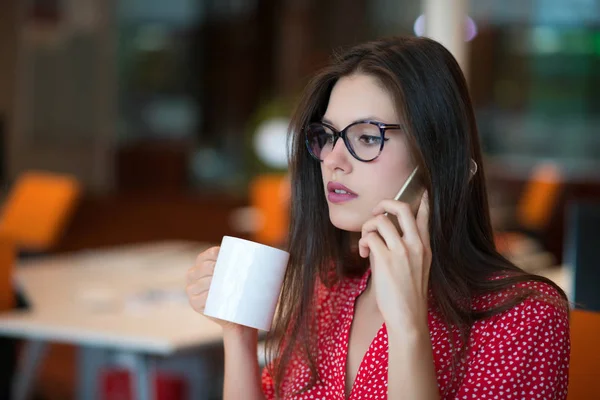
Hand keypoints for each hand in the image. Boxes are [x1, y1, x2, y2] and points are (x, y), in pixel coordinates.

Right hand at [186, 246, 255, 334]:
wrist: (241, 319)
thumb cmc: (244, 293)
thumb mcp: (245, 276)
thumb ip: (252, 264)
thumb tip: (277, 255)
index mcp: (203, 264)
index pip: (206, 255)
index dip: (215, 253)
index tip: (227, 256)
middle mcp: (193, 275)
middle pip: (203, 267)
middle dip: (214, 267)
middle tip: (231, 272)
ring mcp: (192, 290)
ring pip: (201, 282)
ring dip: (211, 281)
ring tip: (224, 282)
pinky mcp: (195, 304)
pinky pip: (199, 298)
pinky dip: (206, 296)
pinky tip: (212, 295)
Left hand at [358, 192, 431, 330]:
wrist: (408, 317)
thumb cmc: (408, 295)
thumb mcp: (416, 268)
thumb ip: (405, 248)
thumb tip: (384, 235)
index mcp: (424, 246)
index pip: (425, 215)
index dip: (422, 200)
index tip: (421, 190)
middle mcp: (415, 244)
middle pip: (402, 207)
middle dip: (384, 203)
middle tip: (376, 213)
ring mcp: (401, 251)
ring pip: (381, 220)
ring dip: (368, 227)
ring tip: (367, 243)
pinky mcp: (385, 259)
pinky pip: (369, 237)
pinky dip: (363, 242)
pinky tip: (364, 253)